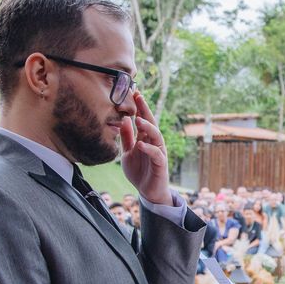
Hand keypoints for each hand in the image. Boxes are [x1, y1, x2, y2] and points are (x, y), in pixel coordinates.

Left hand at [120, 91, 171, 205]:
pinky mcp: (160, 164)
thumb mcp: (127, 153)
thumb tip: (124, 120)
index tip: (134, 92)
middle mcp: (153, 142)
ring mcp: (158, 152)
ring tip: (138, 120)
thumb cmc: (139, 171)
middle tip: (138, 96)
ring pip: (156, 135)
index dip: (139, 106)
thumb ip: (126, 138)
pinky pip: (156, 154)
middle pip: (151, 122)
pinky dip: (148, 148)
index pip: (142, 119)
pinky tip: (140, 144)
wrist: (148, 191)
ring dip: (148, 127)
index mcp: (145, 138)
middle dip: (145, 110)